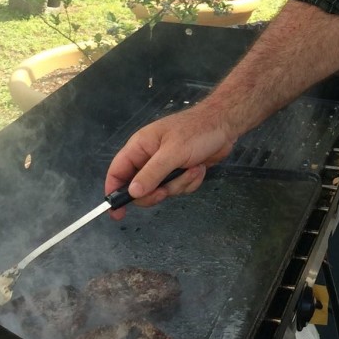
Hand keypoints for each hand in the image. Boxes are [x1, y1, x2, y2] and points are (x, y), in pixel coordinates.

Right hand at [104, 102, 233, 216]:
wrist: (224, 126)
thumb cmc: (196, 132)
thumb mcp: (172, 153)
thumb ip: (152, 173)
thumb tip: (132, 193)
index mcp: (140, 147)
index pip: (117, 171)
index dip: (114, 192)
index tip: (117, 213)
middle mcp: (149, 158)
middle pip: (140, 188)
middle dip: (156, 192)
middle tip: (166, 190)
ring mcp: (165, 166)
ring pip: (162, 190)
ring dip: (179, 184)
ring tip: (192, 168)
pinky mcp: (180, 173)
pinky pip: (178, 188)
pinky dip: (190, 182)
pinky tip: (199, 168)